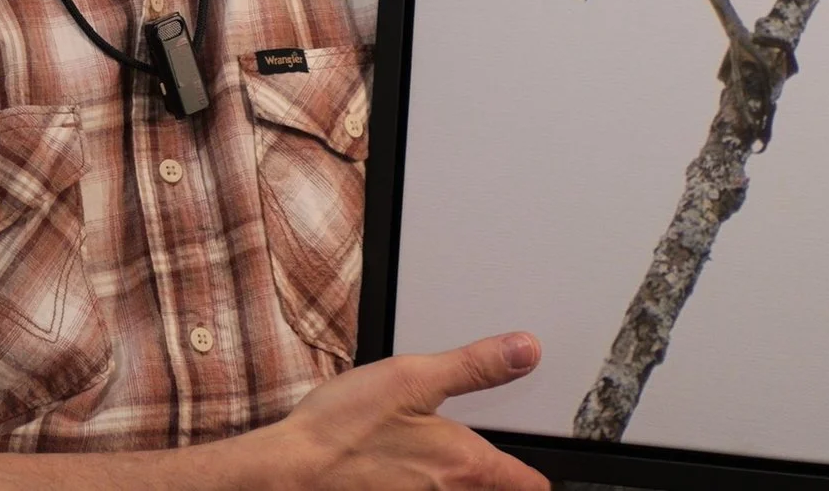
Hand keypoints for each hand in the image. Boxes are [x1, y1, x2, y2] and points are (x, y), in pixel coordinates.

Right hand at [253, 332, 549, 490]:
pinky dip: (426, 487)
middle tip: (502, 468)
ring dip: (460, 484)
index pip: (526, 484)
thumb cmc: (342, 429)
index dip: (536, 477)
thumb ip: (476, 366)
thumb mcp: (412, 378)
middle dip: (499, 482)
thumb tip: (527, 351)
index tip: (540, 473)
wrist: (288, 473)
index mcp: (464, 466)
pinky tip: (408, 472)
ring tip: (449, 465)